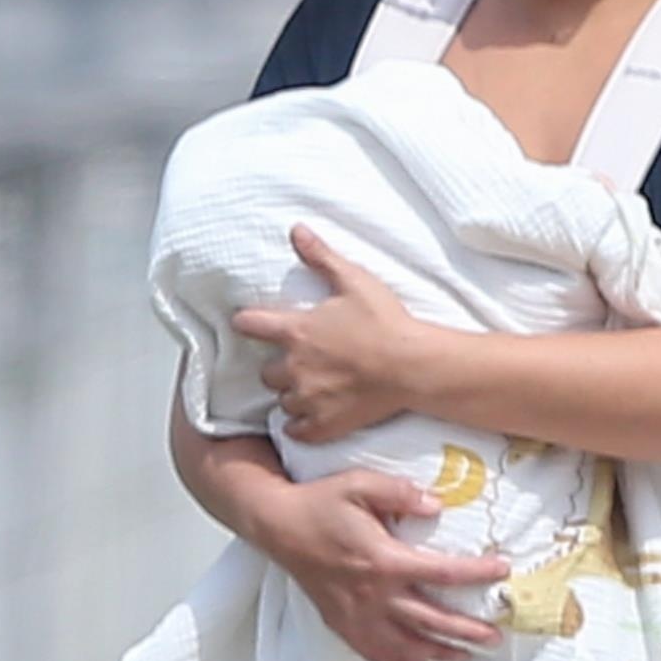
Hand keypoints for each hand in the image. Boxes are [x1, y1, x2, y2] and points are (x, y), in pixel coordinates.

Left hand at [232, 227, 424, 439]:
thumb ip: (321, 257)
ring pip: (283, 401)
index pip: (249, 325)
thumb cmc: (385, 321)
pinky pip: (296, 430)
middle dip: (279, 368)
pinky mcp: (323, 424)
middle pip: (266, 373)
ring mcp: (308, 399)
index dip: (247, 323)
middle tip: (302, 363)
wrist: (412, 366)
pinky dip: (301, 425)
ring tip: (314, 389)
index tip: (249, 324)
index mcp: (297, 331)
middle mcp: (295, 367)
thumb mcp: (354, 281)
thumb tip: (296, 230)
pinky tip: (314, 416)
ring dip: (293, 395)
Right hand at [255, 466, 511, 660]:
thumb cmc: (321, 502)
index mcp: (383, 560)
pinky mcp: (342, 624)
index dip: (477, 574)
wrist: (278, 526)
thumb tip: (437, 505)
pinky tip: (419, 660)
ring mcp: (356, 615)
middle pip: (431, 621)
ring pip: (406, 646)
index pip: (442, 572)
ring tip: (465, 655)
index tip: (503, 571)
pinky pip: (376, 652)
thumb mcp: (360, 483)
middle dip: (467, 631)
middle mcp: (373, 595)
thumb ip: (400, 493)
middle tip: (496, 637)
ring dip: (439, 652)